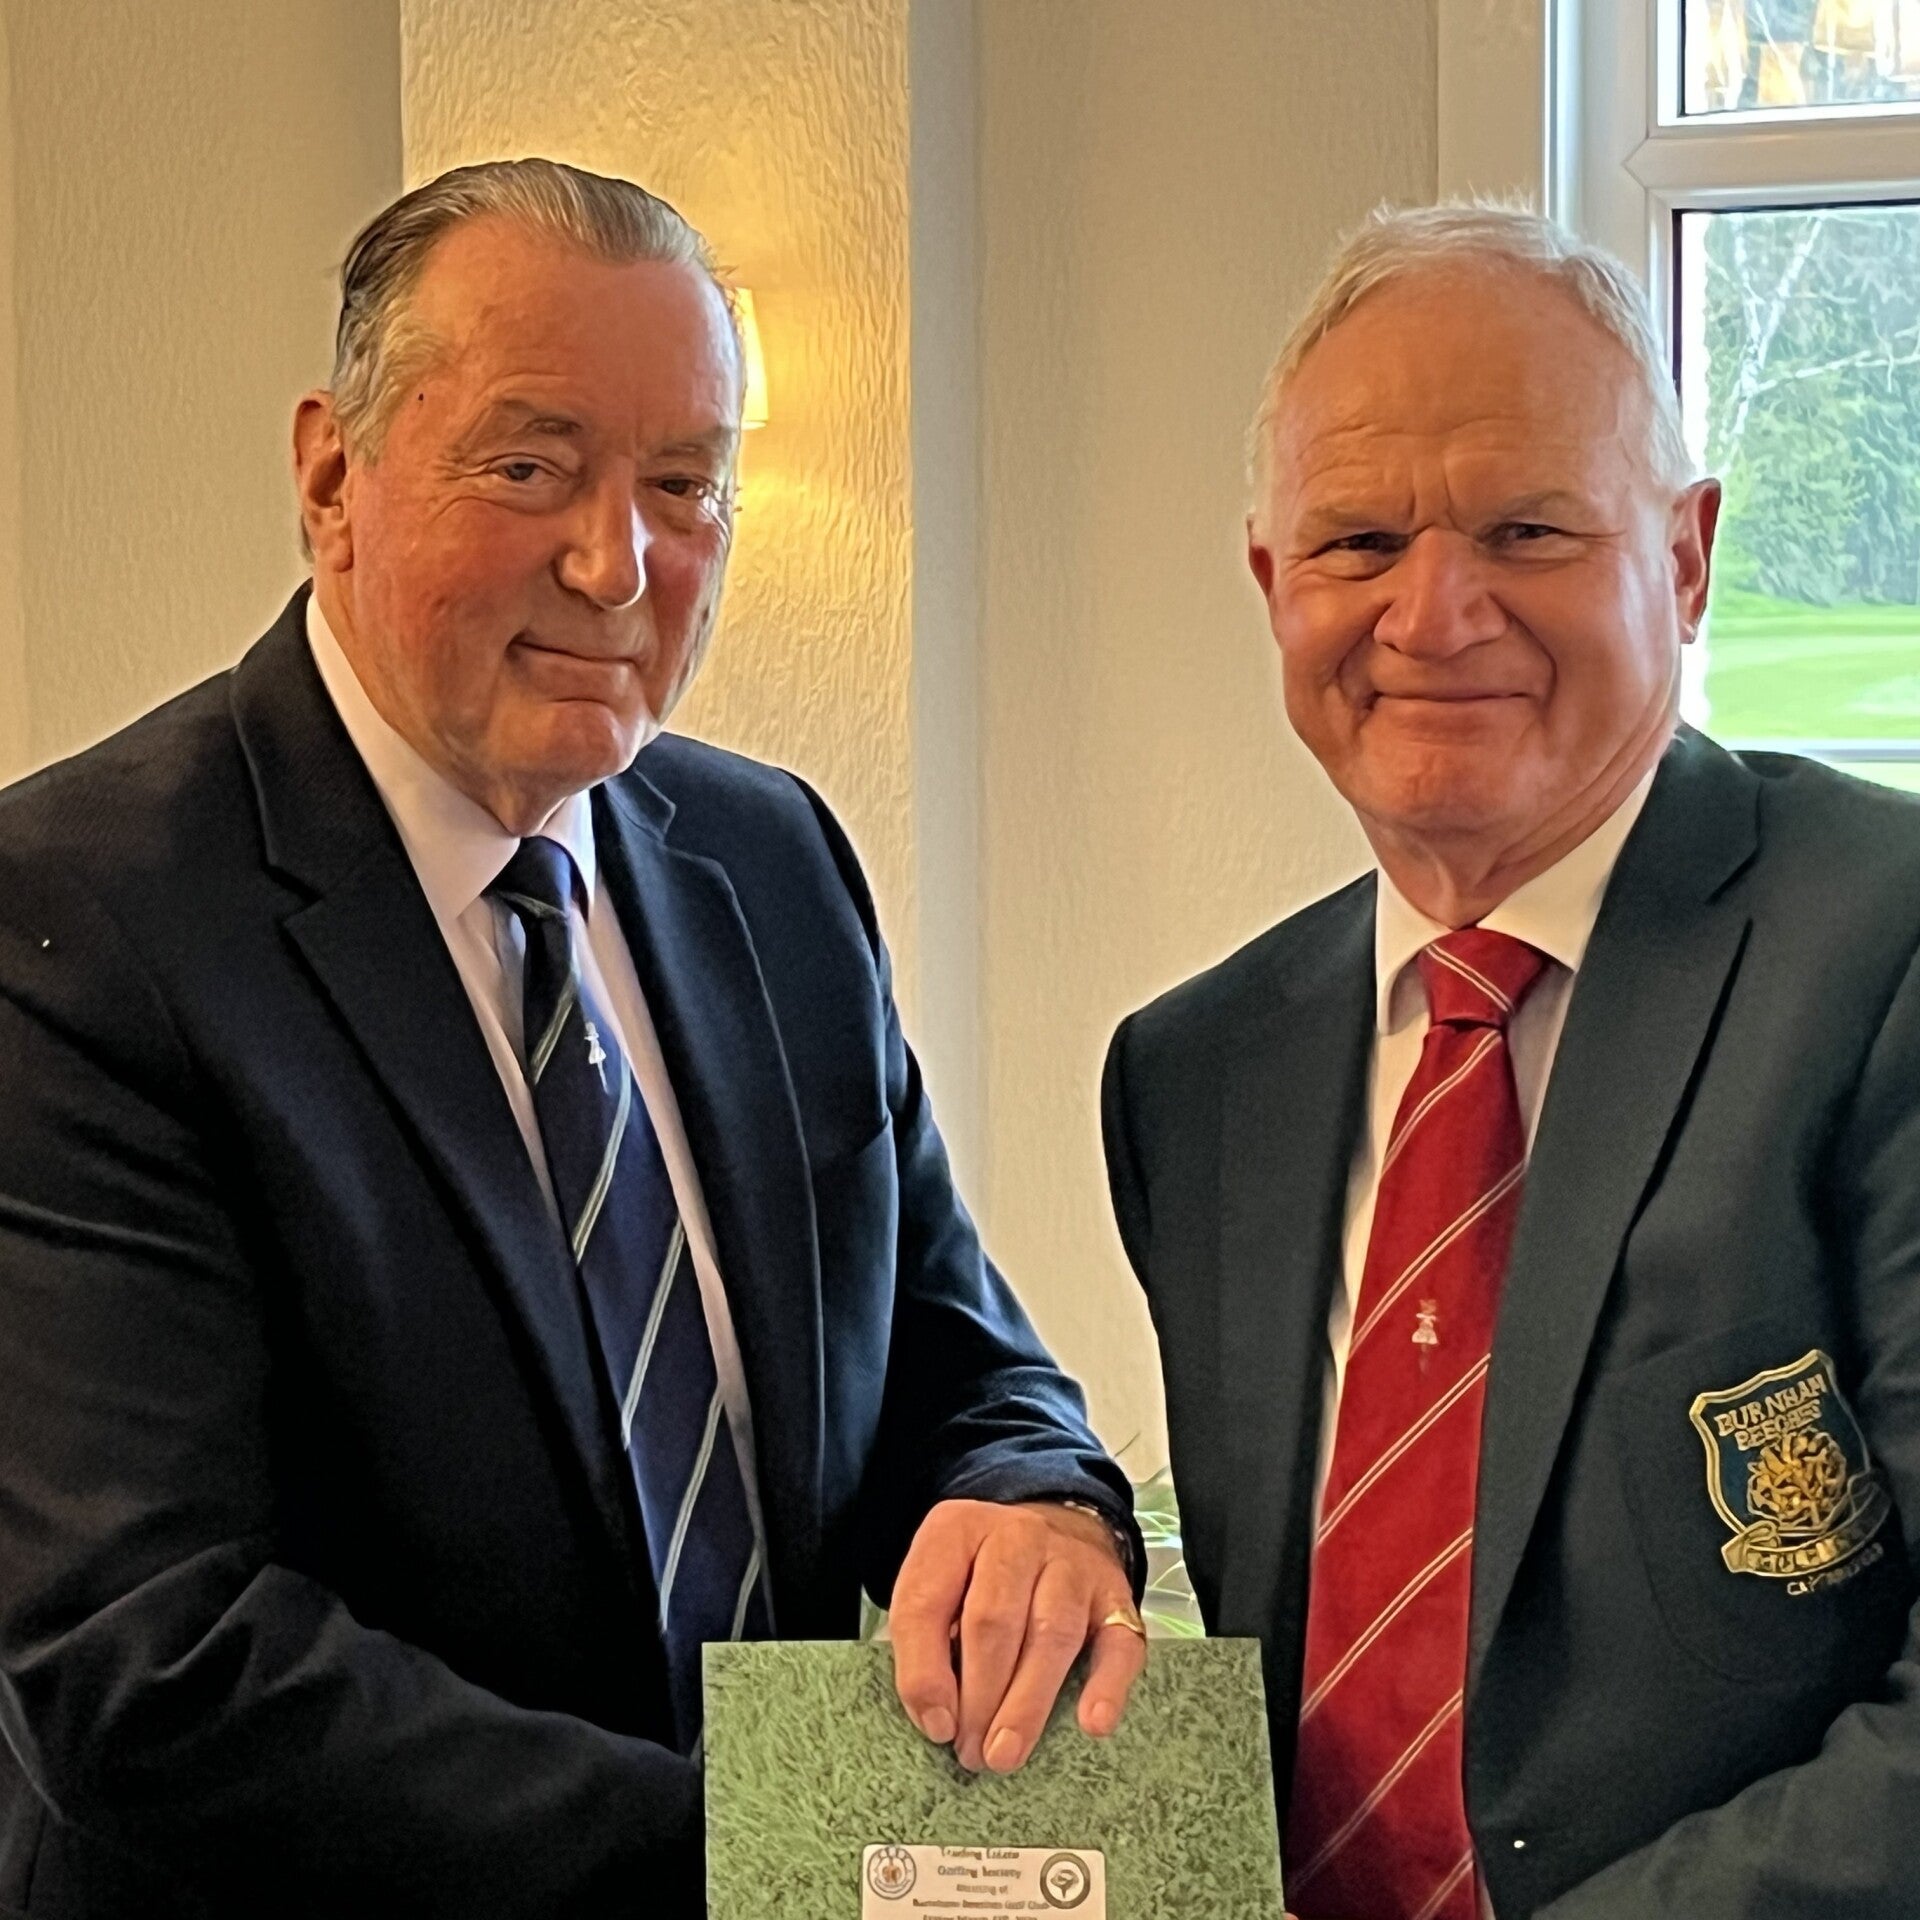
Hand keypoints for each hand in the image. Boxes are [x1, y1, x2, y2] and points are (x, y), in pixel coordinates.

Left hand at [889, 1498, 1145, 1773]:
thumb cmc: (982, 1573)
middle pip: (993, 1620)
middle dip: (979, 1697)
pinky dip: (1107, 1685)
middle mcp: (1016, 1537)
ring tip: (1007, 1753)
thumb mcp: (937, 1582)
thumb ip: (923, 1641)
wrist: (1059, 1524)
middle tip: (972, 1753)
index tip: (935, 1726)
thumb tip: (938, 1720)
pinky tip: (1092, 1723)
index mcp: (957, 1531)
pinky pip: (1118, 1642)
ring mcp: (1072, 1563)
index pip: (927, 1602)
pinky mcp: (1116, 1596)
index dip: (924, 1672)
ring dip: (1027, 1702)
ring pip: (1052, 1633)